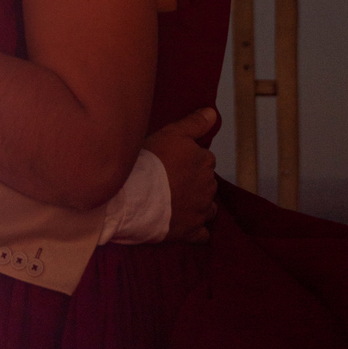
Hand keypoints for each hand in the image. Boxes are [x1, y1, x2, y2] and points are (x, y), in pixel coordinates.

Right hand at [144, 107, 218, 242]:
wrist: (134, 197)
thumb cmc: (150, 161)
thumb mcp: (171, 133)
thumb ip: (194, 123)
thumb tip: (213, 113)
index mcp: (205, 163)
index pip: (204, 159)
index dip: (189, 160)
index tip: (174, 162)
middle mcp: (208, 187)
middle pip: (206, 183)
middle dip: (195, 182)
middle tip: (171, 181)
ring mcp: (200, 211)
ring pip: (207, 207)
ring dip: (198, 205)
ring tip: (178, 202)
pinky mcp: (190, 232)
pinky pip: (202, 234)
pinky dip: (197, 231)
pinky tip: (186, 225)